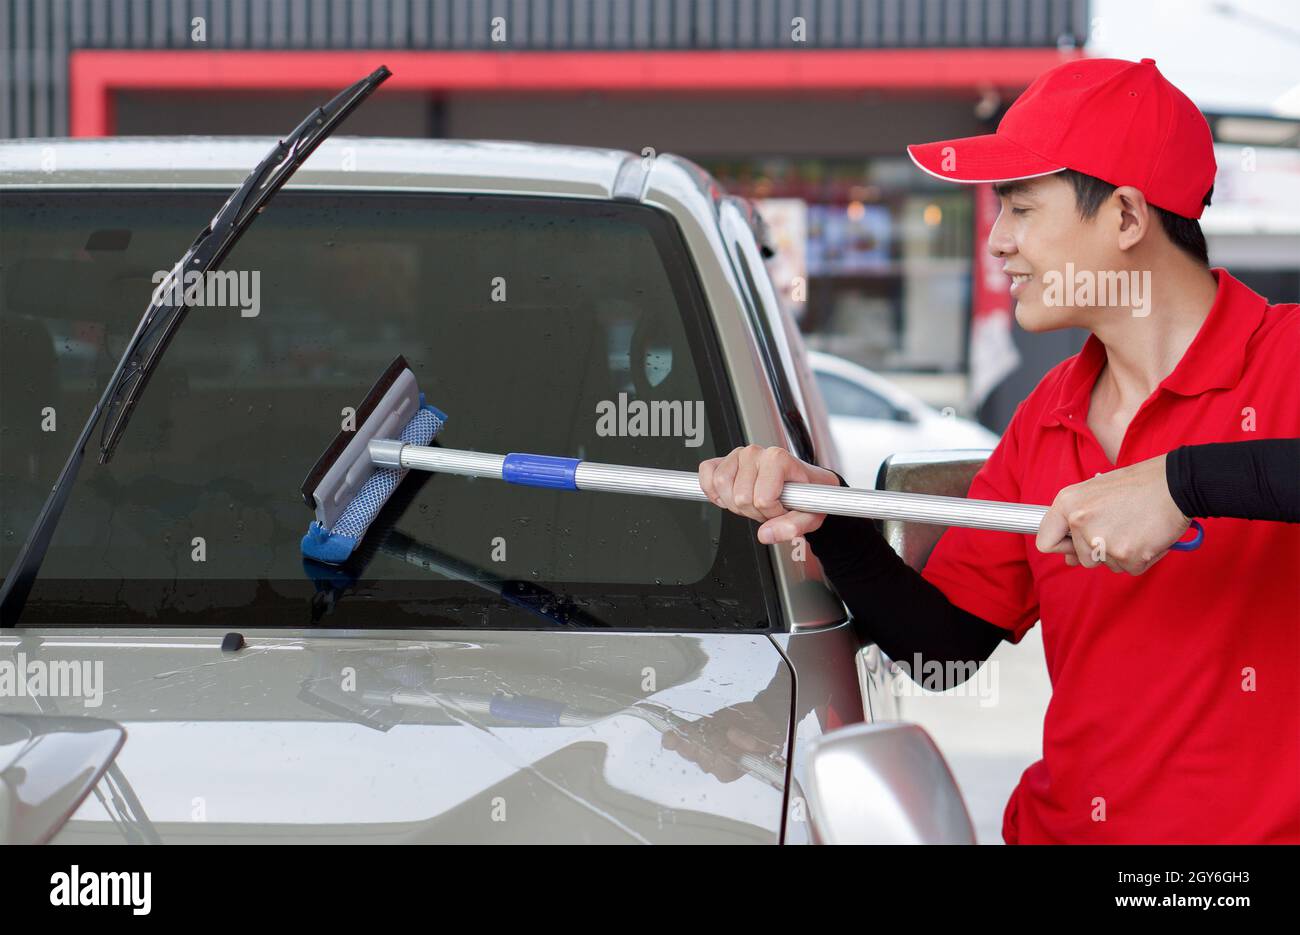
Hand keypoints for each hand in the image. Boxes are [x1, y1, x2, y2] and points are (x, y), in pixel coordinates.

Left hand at [660, 701, 783, 783]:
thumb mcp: (769, 739)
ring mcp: (704, 749)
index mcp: (735, 769)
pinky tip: (668, 735)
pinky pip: (681, 740)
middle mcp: (717, 763)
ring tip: (674, 736)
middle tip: (698, 735)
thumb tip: (734, 736)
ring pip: (689, 751)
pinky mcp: (696, 734)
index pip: (722, 770)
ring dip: (682, 743)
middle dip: (699, 747)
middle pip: (702, 760)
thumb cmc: (767, 732)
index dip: (720, 757)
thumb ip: (755, 743)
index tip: (724, 741)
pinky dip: (673, 738)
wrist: (761, 716)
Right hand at [698, 445, 842, 543]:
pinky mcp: (722, 461)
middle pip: (740, 496)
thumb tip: (767, 534)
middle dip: (754, 512)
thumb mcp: (809, 515)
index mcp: (778, 459)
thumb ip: (793, 527)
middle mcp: (756, 453)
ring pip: (721, 485)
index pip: (762, 498)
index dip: (772, 512)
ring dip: (734, 504)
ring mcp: (737, 455)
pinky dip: (713, 492)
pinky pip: (706, 475)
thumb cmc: (804, 493)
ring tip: (752, 503)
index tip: (782, 509)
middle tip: (767, 509)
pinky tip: (730, 497)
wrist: (803, 483)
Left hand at [1035, 453, 1191, 574]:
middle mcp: (1079, 521)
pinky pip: (1130, 568)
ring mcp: (1101, 540)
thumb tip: (1068, 559)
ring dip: (1122, 553)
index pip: (1045, 542)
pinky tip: (1148, 535)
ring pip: (1107, 564)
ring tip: (1136, 526)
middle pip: (1082, 558)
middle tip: (1121, 526)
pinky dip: (1142, 558)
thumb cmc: (1138, 486)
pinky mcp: (1126, 555)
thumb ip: (1077, 525)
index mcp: (1067, 503)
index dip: (1061, 547)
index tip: (1074, 545)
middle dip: (1101, 550)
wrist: (1177, 483)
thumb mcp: (1097, 495)